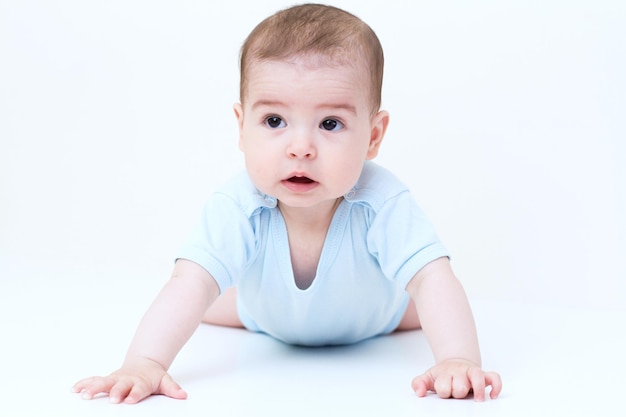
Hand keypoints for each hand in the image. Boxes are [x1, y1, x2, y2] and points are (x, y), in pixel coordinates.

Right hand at [72, 357, 186, 403]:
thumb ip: (172, 388)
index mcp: (140, 382)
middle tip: (111, 399)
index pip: (138, 389)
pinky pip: (93, 380)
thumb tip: (183, 395)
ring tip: (84, 394)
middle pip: (119, 386)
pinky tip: (74, 389)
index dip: (134, 394)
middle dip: (114, 392)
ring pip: (103, 382)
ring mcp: (115, 379)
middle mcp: (126, 380)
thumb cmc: (153, 376)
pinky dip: (84, 383)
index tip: (129, 401)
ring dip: (93, 388)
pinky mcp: (106, 380)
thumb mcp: (164, 381)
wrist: (144, 362)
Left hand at [411, 358, 501, 400]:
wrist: (453, 363)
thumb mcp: (428, 378)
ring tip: (478, 400)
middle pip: (460, 384)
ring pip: (477, 376)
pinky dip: (496, 385)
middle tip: (456, 393)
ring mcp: (472, 372)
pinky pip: (494, 377)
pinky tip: (493, 395)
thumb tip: (419, 393)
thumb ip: (419, 383)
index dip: (442, 390)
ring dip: (477, 388)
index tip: (443, 392)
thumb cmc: (442, 375)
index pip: (443, 385)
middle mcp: (460, 372)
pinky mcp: (484, 375)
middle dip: (457, 392)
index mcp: (445, 373)